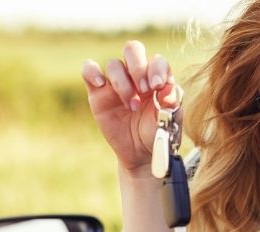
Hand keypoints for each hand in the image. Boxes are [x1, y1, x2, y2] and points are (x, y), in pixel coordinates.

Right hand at [81, 40, 182, 176]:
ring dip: (122, 83)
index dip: (156, 69)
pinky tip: (100, 84)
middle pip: (133, 50)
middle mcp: (136, 75)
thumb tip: (167, 86)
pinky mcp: (98, 92)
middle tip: (144, 89)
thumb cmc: (157, 133)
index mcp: (156, 76)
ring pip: (113, 64)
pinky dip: (92, 72)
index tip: (157, 87)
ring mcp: (116, 82)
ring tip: (131, 105)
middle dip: (138, 67)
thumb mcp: (169, 120)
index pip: (156, 60)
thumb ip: (171, 103)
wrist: (140, 153)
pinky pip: (88, 70)